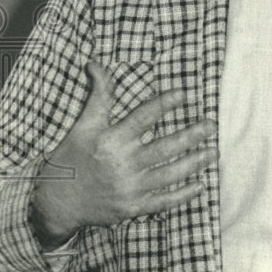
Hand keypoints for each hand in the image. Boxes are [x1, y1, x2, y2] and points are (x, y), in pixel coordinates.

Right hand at [31, 61, 216, 246]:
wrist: (57, 202)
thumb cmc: (71, 159)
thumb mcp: (83, 125)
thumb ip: (98, 96)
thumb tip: (96, 64)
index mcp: (111, 140)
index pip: (143, 117)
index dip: (164, 104)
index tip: (184, 94)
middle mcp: (123, 163)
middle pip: (164, 147)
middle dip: (191, 135)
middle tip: (212, 124)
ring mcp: (129, 187)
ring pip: (169, 174)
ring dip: (194, 163)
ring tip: (213, 151)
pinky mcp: (133, 207)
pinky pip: (163, 201)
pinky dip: (183, 195)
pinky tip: (200, 185)